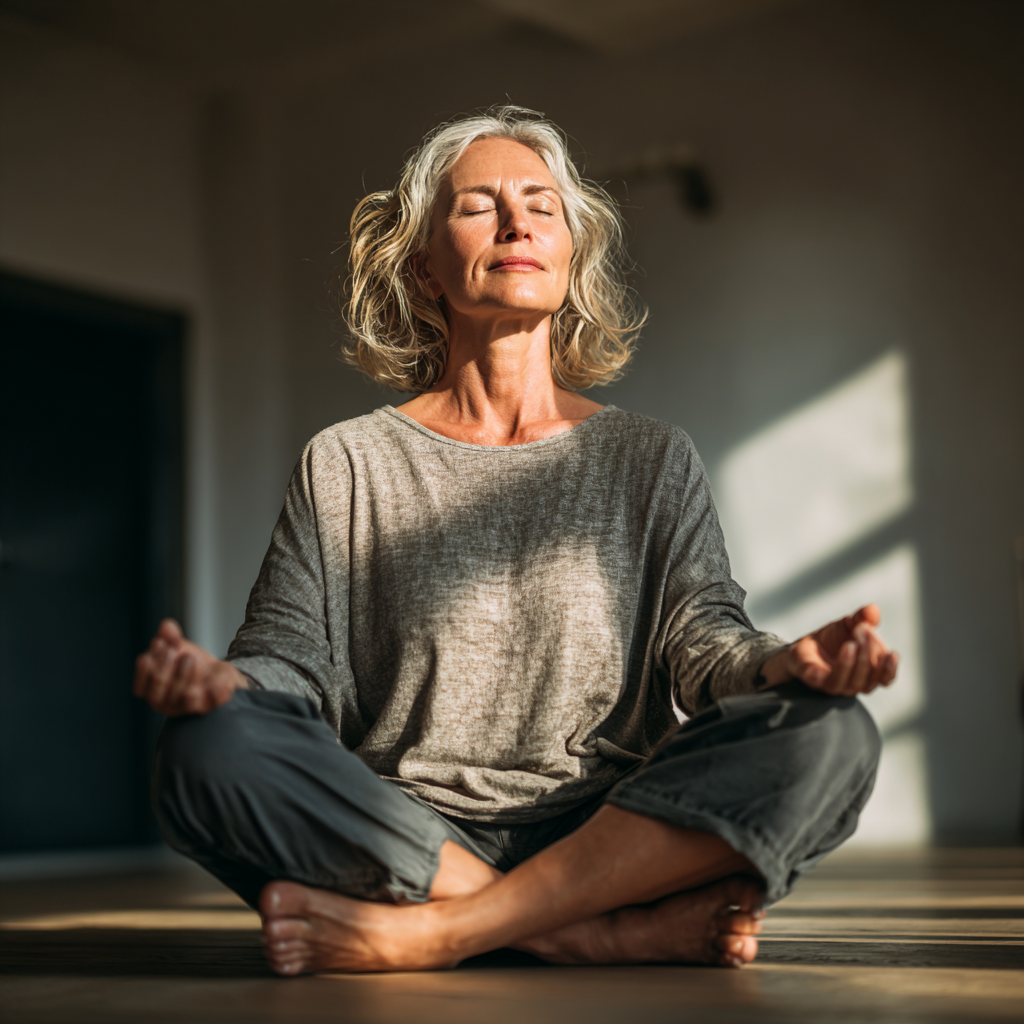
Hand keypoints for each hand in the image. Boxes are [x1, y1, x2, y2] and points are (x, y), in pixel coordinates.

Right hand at [133, 618, 246, 715]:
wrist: (216, 672)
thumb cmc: (189, 662)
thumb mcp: (178, 647)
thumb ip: (171, 638)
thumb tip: (166, 626)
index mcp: (153, 691)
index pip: (141, 689)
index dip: (143, 673)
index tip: (149, 655)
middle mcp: (168, 704)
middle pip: (159, 695)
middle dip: (163, 672)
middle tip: (173, 651)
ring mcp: (189, 707)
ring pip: (184, 700)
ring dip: (185, 678)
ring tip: (190, 657)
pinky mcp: (211, 705)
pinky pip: (213, 702)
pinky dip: (215, 693)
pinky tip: (216, 682)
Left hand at [759, 604, 897, 695]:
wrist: (803, 645)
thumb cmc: (831, 639)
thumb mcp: (848, 625)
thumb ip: (862, 618)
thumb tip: (872, 610)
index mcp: (867, 673)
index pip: (885, 677)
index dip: (889, 667)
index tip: (892, 653)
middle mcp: (854, 683)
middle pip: (870, 679)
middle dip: (870, 654)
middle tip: (864, 631)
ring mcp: (835, 685)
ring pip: (853, 684)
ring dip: (856, 663)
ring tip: (852, 642)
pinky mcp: (817, 682)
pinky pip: (830, 680)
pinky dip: (842, 666)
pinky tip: (846, 649)